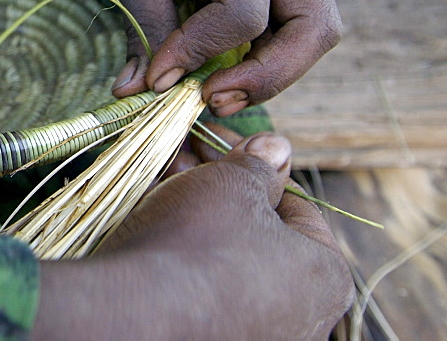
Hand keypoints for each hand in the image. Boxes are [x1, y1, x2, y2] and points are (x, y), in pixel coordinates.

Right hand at [31, 131, 353, 339]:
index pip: (295, 205)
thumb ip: (258, 164)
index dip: (253, 165)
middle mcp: (301, 316)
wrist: (138, 309)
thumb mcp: (233, 183)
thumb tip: (277, 148)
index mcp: (325, 277)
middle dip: (220, 186)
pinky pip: (203, 285)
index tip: (218, 143)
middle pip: (258, 230)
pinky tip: (152, 221)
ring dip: (197, 212)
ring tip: (161, 180)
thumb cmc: (201, 239)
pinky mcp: (212, 337)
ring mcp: (255, 332)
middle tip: (184, 157)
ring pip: (228, 256)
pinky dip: (184, 252)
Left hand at [82, 0, 341, 115]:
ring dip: (270, 76)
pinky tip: (221, 80)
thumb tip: (139, 93)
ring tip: (214, 96)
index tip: (158, 77)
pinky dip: (262, 66)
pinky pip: (291, 37)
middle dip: (269, 76)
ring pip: (313, 37)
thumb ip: (144, 38)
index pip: (245, 12)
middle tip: (213, 100)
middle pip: (314, 27)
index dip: (202, 52)